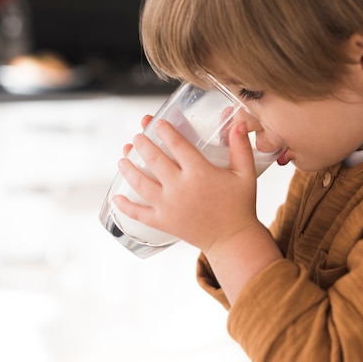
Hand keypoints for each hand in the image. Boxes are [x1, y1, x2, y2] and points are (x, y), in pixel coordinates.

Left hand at [113, 118, 261, 252]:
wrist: (233, 238)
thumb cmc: (240, 205)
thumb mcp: (245, 174)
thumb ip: (240, 147)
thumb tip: (239, 123)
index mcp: (199, 172)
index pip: (177, 144)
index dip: (165, 130)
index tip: (158, 123)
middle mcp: (180, 187)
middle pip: (154, 159)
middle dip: (143, 144)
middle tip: (138, 137)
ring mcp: (168, 205)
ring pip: (140, 183)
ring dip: (129, 169)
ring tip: (123, 159)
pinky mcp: (163, 222)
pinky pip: (138, 213)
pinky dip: (125, 206)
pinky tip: (117, 197)